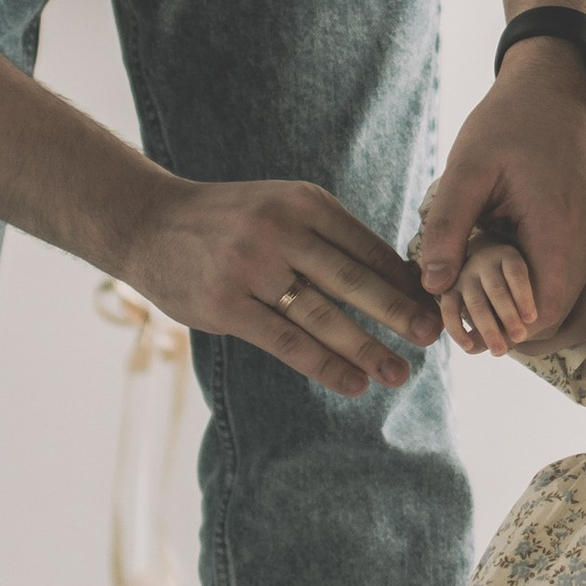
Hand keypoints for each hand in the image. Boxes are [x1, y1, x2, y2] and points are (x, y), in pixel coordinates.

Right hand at [117, 175, 440, 396]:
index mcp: (304, 202)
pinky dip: (325, 365)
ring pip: (323, 316)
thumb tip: (399, 281)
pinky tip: (353, 383)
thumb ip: (328, 239)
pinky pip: (286, 342)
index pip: (367, 246)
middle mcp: (281, 231)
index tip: (435, 305)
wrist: (149, 223)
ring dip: (367, 348)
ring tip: (399, 374)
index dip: (404, 281)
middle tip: (433, 337)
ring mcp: (252, 268)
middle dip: (399, 312)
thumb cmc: (231, 222)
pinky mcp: (226, 305)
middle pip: (353, 280)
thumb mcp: (281, 209)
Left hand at [418, 43, 585, 340]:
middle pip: (570, 325)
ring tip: (501, 305)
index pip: (543, 317)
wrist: (560, 84)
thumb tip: (431, 285)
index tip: (470, 322)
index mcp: (563, 232)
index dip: (505, 330)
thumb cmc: (510, 121)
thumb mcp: (467, 168)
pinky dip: (564, 298)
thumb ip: (446, 229)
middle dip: (524, 333)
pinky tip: (524, 280)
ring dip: (547, 320)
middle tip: (482, 321)